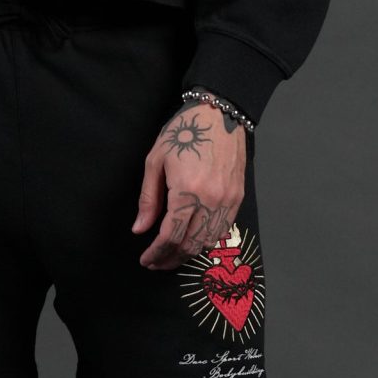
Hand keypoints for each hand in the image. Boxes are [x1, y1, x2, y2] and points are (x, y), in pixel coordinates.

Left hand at [131, 100, 246, 270]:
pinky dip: (206, 241)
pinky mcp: (238, 198)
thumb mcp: (155, 161)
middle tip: (156, 262)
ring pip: (208, 241)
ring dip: (189, 253)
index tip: (146, 259)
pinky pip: (222, 230)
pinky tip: (193, 241)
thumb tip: (140, 229)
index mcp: (187, 191)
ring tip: (172, 255)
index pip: (171, 236)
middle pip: (190, 245)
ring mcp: (228, 201)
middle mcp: (211, 201)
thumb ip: (148, 199)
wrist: (219, 115)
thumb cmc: (184, 133)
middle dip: (171, 259)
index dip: (157, 253)